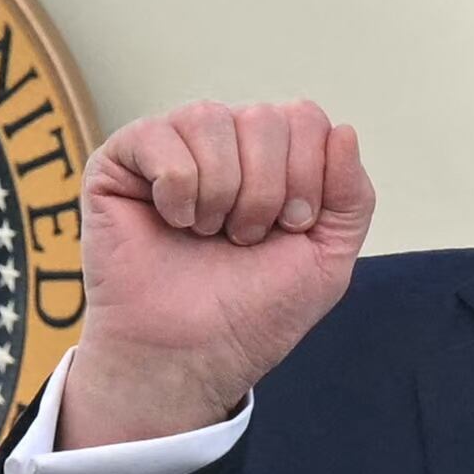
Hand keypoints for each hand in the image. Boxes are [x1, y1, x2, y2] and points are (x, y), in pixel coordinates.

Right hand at [67, 99, 373, 445]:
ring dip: (221, 195)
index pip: (305, 118)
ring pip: (212, 119)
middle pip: (264, 118)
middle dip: (265, 194)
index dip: (307, 178)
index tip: (288, 231)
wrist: (189, 355)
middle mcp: (224, 141)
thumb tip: (343, 129)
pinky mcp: (120, 159)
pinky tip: (170, 223)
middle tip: (242, 240)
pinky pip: (161, 138)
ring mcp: (171, 144)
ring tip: (207, 235)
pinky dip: (176, 192)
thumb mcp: (326, 259)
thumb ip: (353, 196)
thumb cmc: (251, 312)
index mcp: (272, 156)